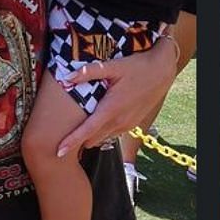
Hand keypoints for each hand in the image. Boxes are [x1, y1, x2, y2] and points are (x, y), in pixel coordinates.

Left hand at [54, 39, 179, 156]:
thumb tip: (67, 77)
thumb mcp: (114, 66)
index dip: (71, 142)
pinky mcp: (132, 124)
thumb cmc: (137, 67)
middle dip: (77, 142)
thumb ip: (90, 72)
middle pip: (92, 140)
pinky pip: (112, 134)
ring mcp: (127, 125)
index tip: (58, 152)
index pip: (87, 131)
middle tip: (62, 138)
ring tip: (77, 133)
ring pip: (102, 139)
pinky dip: (102, 133)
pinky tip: (97, 123)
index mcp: (111, 109)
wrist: (162, 72)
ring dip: (90, 138)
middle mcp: (119, 121)